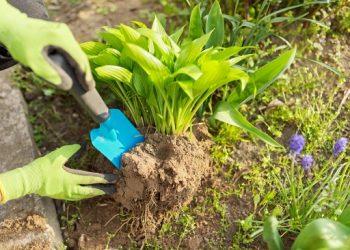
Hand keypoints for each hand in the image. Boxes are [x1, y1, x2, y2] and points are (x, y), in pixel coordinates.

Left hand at [0, 1, 92, 87]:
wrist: (11, 26)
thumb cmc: (20, 43)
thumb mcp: (32, 60)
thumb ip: (48, 74)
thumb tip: (67, 86)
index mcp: (61, 38)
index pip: (79, 59)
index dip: (85, 74)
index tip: (89, 87)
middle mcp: (65, 33)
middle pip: (80, 55)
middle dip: (85, 72)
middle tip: (90, 87)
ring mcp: (63, 32)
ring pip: (76, 53)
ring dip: (80, 67)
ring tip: (85, 82)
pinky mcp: (60, 34)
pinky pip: (71, 50)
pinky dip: (74, 61)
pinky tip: (76, 71)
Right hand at [0, 145, 115, 202]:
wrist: (28, 181)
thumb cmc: (41, 168)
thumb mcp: (56, 156)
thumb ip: (70, 150)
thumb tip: (80, 145)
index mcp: (70, 179)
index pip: (91, 179)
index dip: (103, 179)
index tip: (113, 179)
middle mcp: (70, 189)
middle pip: (91, 191)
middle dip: (103, 189)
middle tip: (114, 189)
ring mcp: (66, 194)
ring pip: (85, 195)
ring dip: (95, 193)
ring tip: (104, 191)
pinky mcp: (62, 196)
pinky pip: (78, 197)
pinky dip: (86, 195)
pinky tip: (88, 193)